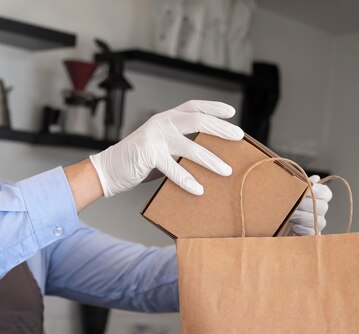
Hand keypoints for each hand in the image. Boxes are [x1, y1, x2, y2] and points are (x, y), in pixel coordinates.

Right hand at [90, 100, 243, 196]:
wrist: (108, 170)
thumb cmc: (139, 163)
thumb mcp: (163, 150)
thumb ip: (181, 149)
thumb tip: (209, 159)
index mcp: (166, 119)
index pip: (193, 107)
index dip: (213, 107)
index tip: (231, 113)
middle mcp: (161, 123)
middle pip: (198, 121)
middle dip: (220, 129)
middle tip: (239, 137)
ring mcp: (154, 137)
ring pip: (190, 146)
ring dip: (211, 159)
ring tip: (226, 171)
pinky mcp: (148, 153)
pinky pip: (173, 168)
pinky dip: (187, 179)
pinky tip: (199, 189)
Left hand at [289, 175, 331, 235]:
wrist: (273, 223)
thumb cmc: (283, 205)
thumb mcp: (289, 193)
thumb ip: (301, 185)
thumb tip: (315, 179)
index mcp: (317, 199)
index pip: (327, 194)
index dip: (320, 191)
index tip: (311, 189)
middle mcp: (319, 211)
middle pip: (323, 207)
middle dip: (307, 205)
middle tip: (294, 204)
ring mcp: (316, 224)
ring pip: (319, 221)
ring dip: (303, 217)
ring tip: (291, 216)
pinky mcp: (310, 236)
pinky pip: (313, 233)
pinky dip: (303, 229)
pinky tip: (294, 227)